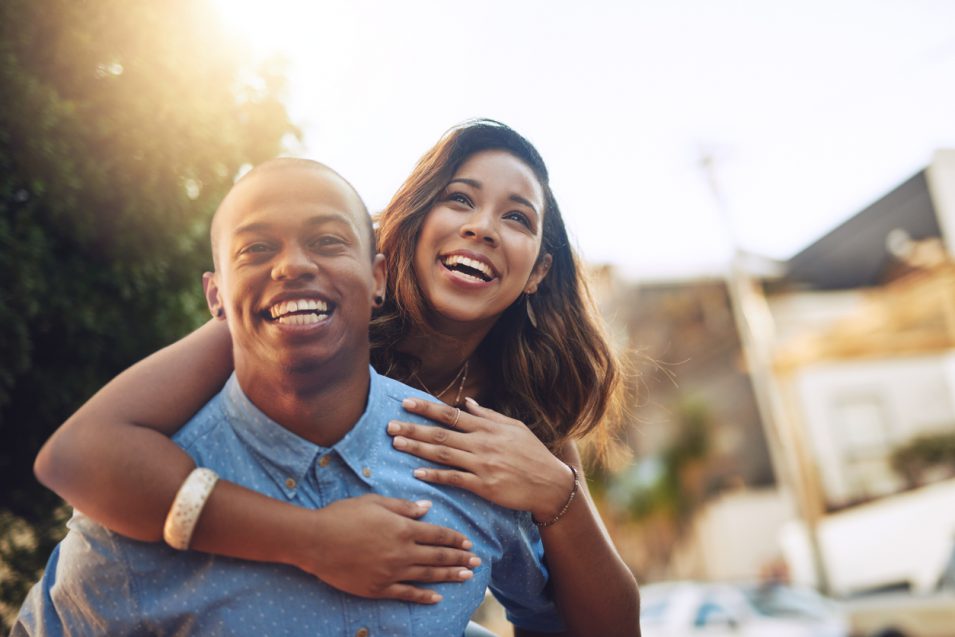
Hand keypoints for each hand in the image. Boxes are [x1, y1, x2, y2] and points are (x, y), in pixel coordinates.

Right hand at [299, 494, 480, 603]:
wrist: (315, 541)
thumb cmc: (343, 516)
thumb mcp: (375, 502)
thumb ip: (403, 507)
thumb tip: (427, 508)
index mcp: (402, 528)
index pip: (437, 534)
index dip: (454, 539)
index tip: (468, 542)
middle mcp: (402, 552)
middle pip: (437, 557)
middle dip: (459, 559)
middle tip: (476, 562)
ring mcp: (391, 573)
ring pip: (427, 576)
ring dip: (449, 576)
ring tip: (467, 577)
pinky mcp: (378, 588)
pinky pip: (406, 594)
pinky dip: (423, 596)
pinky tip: (437, 597)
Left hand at [387, 397, 575, 522]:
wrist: (550, 484)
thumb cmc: (532, 454)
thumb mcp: (515, 428)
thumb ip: (489, 416)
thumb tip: (469, 403)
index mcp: (488, 428)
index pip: (451, 415)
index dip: (427, 408)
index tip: (406, 403)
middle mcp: (482, 443)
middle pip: (441, 433)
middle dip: (413, 428)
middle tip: (389, 425)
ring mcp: (482, 465)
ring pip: (444, 454)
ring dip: (418, 448)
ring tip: (396, 444)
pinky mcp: (484, 486)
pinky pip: (454, 479)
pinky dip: (435, 475)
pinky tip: (417, 472)